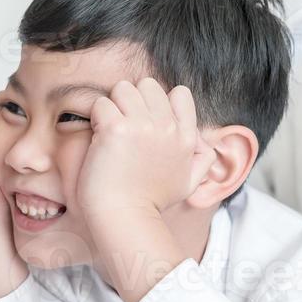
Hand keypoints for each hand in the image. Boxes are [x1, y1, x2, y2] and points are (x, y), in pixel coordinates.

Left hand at [77, 79, 217, 216]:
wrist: (125, 217)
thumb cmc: (151, 202)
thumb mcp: (189, 182)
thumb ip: (201, 160)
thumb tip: (205, 146)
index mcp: (186, 136)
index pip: (180, 93)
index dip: (160, 102)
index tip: (147, 123)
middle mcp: (168, 128)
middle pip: (148, 85)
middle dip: (132, 100)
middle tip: (124, 127)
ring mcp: (142, 126)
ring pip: (123, 88)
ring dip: (113, 106)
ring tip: (111, 132)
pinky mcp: (116, 129)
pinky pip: (101, 104)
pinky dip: (96, 118)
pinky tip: (100, 139)